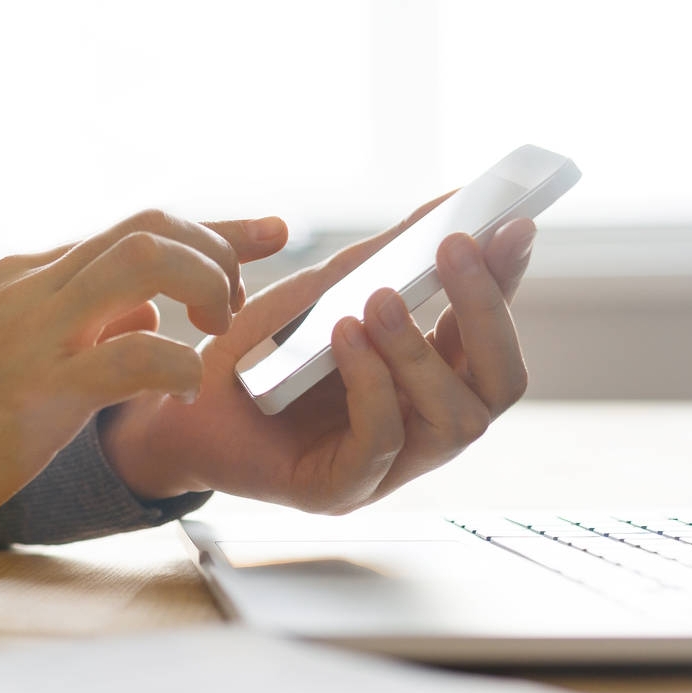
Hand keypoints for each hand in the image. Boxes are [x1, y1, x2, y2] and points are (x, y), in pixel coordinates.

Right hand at [0, 210, 287, 558]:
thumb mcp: (23, 354)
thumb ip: (89, 325)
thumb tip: (151, 315)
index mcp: (34, 277)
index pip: (141, 228)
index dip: (218, 228)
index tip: (276, 230)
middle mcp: (35, 286)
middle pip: (152, 227)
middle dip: (218, 253)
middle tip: (238, 308)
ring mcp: (33, 331)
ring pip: (145, 262)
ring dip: (206, 288)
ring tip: (217, 333)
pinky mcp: (36, 389)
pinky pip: (132, 353)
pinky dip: (179, 363)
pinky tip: (189, 385)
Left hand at [99, 205, 534, 512]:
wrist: (180, 400)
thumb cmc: (259, 349)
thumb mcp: (327, 290)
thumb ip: (387, 254)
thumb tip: (450, 201)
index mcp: (431, 377)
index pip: (491, 333)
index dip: (506, 283)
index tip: (512, 225)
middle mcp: (424, 424)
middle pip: (501, 385)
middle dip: (486, 313)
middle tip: (456, 248)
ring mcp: (390, 465)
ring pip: (456, 422)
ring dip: (421, 353)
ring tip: (380, 300)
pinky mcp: (341, 491)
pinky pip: (381, 444)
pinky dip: (370, 384)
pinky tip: (344, 336)